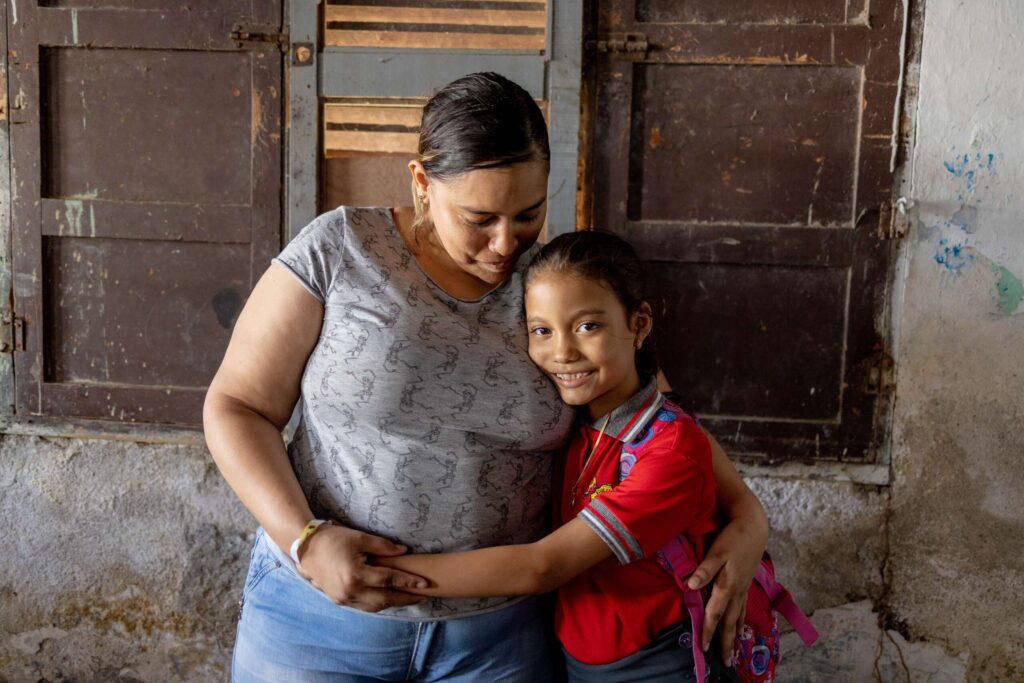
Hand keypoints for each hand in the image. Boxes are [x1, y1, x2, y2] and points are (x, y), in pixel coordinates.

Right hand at [297, 523, 428, 611]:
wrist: (306, 548)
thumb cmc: (333, 538)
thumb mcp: (360, 537)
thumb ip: (383, 546)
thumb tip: (404, 551)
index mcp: (355, 574)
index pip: (388, 579)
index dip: (408, 581)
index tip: (424, 583)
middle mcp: (350, 590)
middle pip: (384, 599)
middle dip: (405, 598)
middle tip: (423, 596)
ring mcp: (343, 598)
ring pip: (374, 607)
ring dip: (392, 604)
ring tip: (408, 598)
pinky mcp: (338, 600)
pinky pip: (363, 606)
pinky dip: (377, 604)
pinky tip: (388, 598)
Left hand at [687, 517, 767, 663]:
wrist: (754, 526)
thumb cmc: (733, 537)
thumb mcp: (717, 551)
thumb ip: (705, 569)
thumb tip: (691, 585)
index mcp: (727, 585)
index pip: (715, 613)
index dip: (708, 630)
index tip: (703, 647)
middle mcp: (736, 590)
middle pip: (730, 621)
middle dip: (726, 642)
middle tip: (725, 661)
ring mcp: (743, 587)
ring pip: (738, 616)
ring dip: (734, 635)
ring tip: (733, 651)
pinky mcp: (746, 582)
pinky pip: (743, 607)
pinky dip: (741, 620)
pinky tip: (741, 626)